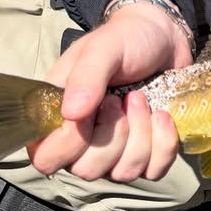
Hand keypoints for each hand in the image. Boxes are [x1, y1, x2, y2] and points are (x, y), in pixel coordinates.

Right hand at [29, 0, 192, 179]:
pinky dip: (163, 144)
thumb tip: (71, 114)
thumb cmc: (125, 41)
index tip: (95, 107)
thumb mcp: (103, 49)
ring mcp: (115, 152)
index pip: (47, 158)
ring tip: (142, 100)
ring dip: (141, 135)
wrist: (164, 38)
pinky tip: (163, 115)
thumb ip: (86, 77)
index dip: (70, 144)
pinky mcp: (147, 153)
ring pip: (123, 173)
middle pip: (88, 171)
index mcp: (58, 118)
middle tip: (122, 98)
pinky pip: (153, 171)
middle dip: (114, 134)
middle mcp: (83, 142)